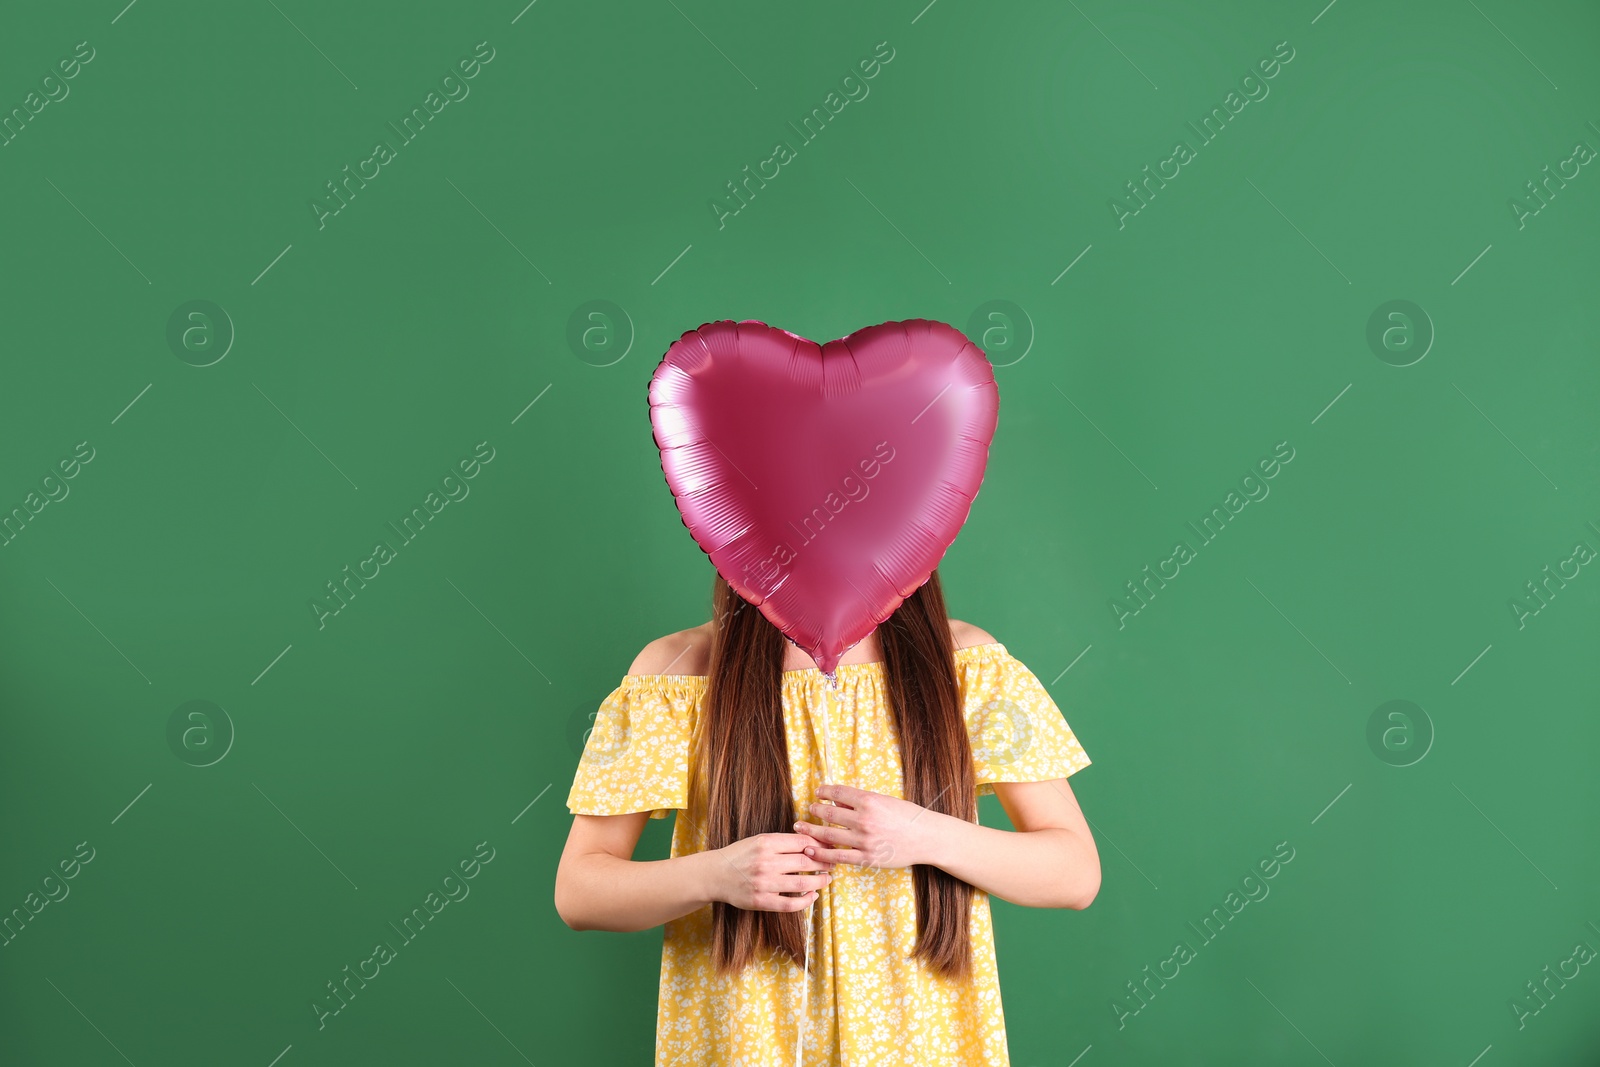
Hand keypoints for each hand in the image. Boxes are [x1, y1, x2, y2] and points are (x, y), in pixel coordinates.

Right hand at [707, 833, 833, 911]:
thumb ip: (783, 842)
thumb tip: (813, 843)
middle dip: (824, 863)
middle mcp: (766, 862)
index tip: (830, 848)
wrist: (716, 874)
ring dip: (820, 881)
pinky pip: (790, 904)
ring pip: (802, 883)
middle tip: (833, 863)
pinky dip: (806, 901)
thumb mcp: (760, 840)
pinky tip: (813, 895)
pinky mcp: (762, 901)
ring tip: (827, 879)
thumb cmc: (741, 855)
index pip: (802, 842)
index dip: (820, 845)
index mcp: (766, 842)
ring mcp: (764, 883)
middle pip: (806, 862)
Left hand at [793, 783, 948, 869]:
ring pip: (828, 835)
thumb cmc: (907, 816)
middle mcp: (864, 820)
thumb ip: (862, 801)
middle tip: (808, 809)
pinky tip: (811, 850)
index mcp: (869, 801)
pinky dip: (821, 853)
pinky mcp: (866, 858)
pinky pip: (838, 856)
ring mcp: (864, 840)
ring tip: (801, 827)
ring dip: (811, 830)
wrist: (926, 837)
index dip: (824, 791)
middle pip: (829, 814)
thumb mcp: (885, 800)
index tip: (818, 792)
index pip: (838, 793)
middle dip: (815, 810)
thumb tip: (837, 800)